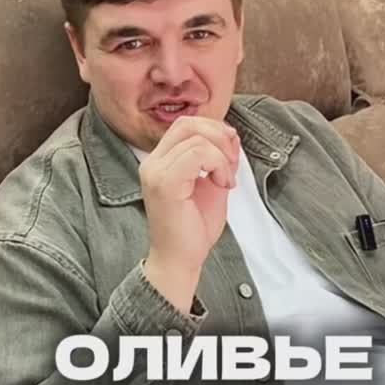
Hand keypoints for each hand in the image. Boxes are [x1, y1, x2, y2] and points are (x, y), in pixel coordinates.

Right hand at [139, 116, 239, 276]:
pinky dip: (218, 164)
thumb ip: (219, 160)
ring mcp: (155, 172)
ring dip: (222, 156)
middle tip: (232, 162)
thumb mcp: (212, 185)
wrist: (179, 260)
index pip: (185, 126)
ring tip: (226, 181)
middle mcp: (152, 163)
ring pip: (196, 139)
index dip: (213, 130)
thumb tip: (231, 135)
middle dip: (218, 136)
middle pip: (187, 124)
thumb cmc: (192, 229)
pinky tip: (223, 184)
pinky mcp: (164, 183)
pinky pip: (198, 154)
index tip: (231, 153)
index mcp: (160, 162)